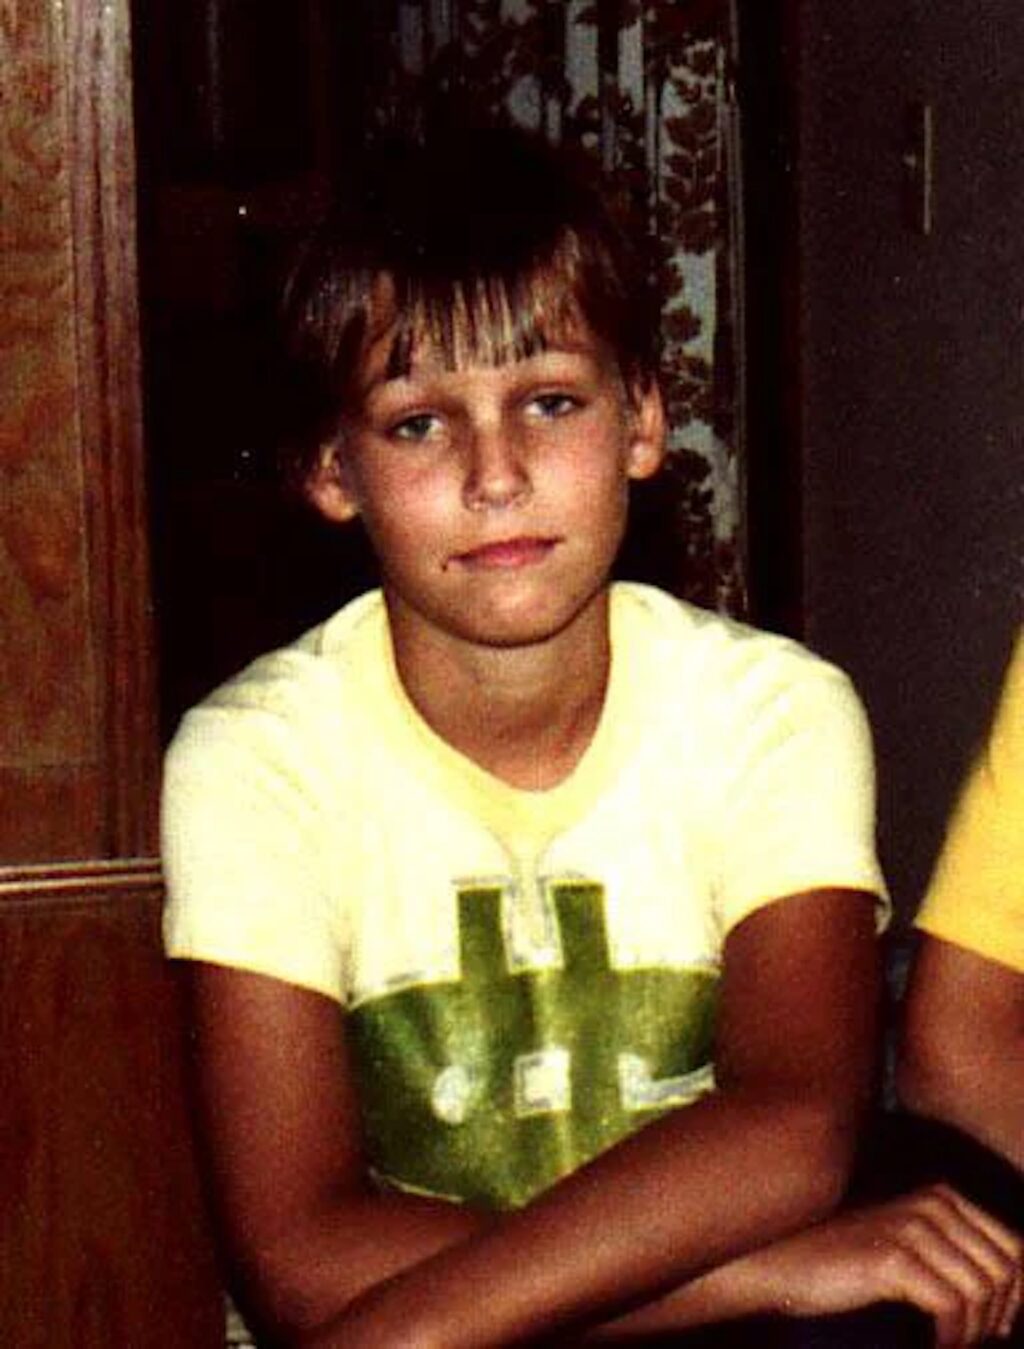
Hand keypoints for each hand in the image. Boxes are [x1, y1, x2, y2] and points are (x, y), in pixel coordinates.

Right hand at [758, 1184, 1021, 1345]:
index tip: (993, 1328)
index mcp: (943, 1197)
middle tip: (967, 1342)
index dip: (1015, 1296)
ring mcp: (914, 1228)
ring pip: (982, 1293)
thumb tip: (1010, 1295)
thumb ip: (952, 1253)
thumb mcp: (907, 1245)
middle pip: (1006, 1271)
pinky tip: (932, 1348)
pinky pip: (951, 1308)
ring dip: (972, 1334)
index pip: (1015, 1247)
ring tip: (948, 1347)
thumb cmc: (844, 1262)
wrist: (782, 1262)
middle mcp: (934, 1204)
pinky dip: (950, 1339)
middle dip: (997, 1317)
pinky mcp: (894, 1258)